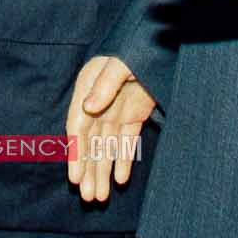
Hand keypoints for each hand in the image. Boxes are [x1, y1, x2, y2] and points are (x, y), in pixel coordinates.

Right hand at [66, 56, 152, 202]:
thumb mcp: (122, 61)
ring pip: (107, 146)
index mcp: (89, 86)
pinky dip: (123, 160)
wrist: (161, 39)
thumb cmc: (139, 44)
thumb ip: (106, 83)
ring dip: (103, 171)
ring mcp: (117, 108)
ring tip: (100, 197)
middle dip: (89, 170)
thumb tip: (88, 107)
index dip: (77, 153)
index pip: (78, 126)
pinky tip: (120, 179)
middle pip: (91, 142)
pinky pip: (126, 140)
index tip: (75, 177)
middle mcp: (99, 101)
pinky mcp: (134, 113)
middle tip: (89, 197)